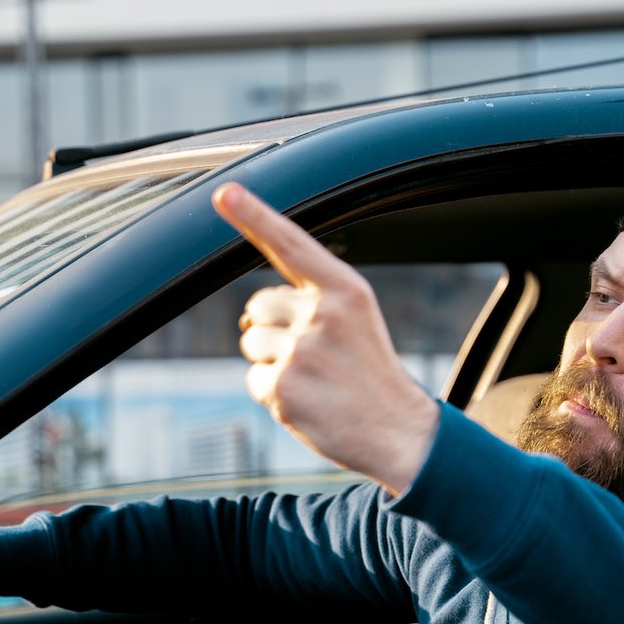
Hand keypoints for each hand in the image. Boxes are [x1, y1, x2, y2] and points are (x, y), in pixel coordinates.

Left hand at [213, 183, 439, 494]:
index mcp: (346, 290)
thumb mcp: (357, 322)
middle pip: (256, 307)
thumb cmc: (370, 375)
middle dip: (271, 330)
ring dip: (271, 364)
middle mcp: (322, 315)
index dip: (254, 215)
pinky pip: (253, 380)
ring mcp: (301, 352)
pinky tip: (307, 403)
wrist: (399, 432)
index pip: (292, 244)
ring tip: (314, 381)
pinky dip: (272, 394)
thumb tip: (247, 315)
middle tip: (313, 357)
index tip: (225, 191)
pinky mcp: (283, 388)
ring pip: (251, 344)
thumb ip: (313, 301)